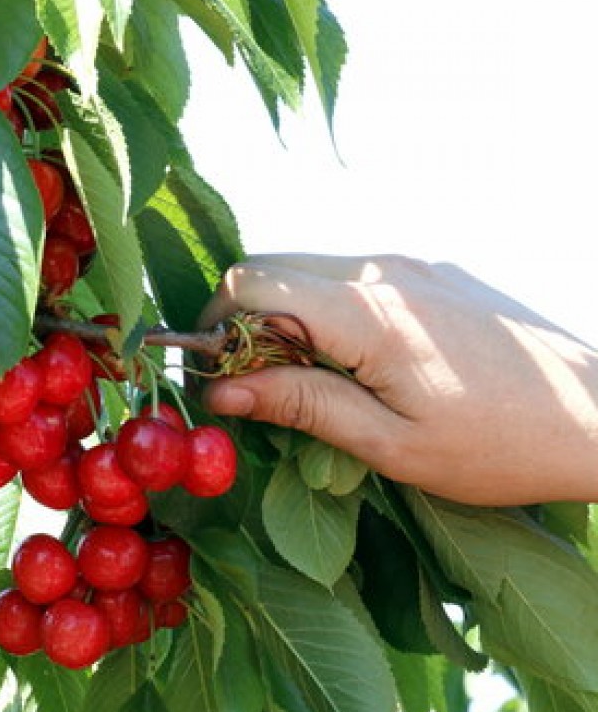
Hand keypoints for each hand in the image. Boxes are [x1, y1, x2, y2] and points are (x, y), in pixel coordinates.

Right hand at [200, 254, 597, 505]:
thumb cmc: (501, 446)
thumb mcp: (391, 443)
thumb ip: (300, 405)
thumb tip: (217, 391)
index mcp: (368, 312)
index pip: (251, 285)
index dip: (212, 327)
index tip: (213, 380)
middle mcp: (386, 269)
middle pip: (272, 267)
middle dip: (241, 321)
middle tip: (252, 387)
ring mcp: (413, 265)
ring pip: (310, 268)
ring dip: (284, 316)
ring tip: (306, 382)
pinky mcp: (434, 272)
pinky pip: (352, 277)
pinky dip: (326, 311)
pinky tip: (354, 364)